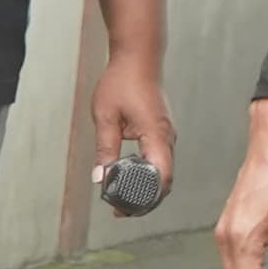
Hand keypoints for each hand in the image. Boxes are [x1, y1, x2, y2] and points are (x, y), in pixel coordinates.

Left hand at [80, 37, 174, 241]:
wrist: (138, 56)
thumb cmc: (122, 81)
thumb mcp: (106, 117)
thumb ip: (104, 149)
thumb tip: (100, 178)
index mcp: (156, 136)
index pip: (160, 179)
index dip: (145, 200)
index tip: (124, 210)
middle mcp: (167, 139)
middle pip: (164, 182)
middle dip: (145, 201)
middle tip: (120, 211)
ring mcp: (166, 135)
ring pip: (163, 173)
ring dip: (146, 189)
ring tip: (122, 199)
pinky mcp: (161, 132)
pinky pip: (160, 161)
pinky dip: (148, 175)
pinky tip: (130, 179)